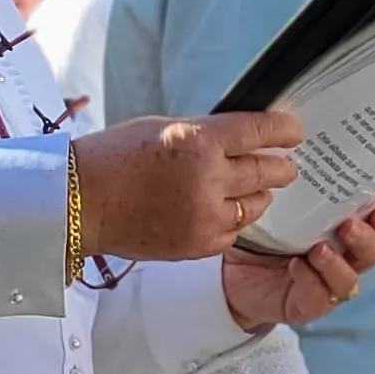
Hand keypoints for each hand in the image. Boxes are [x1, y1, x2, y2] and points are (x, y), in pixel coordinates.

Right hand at [73, 112, 303, 261]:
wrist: (79, 202)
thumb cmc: (115, 157)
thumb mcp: (164, 128)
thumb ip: (206, 135)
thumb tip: (244, 140)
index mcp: (199, 141)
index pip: (258, 133)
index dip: (283, 131)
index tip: (295, 132)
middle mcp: (208, 179)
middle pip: (267, 172)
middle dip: (280, 167)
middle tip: (284, 166)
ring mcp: (204, 217)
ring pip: (255, 206)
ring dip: (257, 195)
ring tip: (251, 188)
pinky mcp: (197, 245)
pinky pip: (232, 233)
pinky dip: (231, 222)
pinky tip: (220, 212)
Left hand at [223, 199, 374, 330]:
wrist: (229, 273)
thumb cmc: (261, 233)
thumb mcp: (279, 205)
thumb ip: (295, 185)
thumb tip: (295, 146)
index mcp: (343, 227)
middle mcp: (342, 256)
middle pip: (372, 251)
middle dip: (367, 238)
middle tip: (349, 225)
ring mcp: (327, 284)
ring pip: (350, 278)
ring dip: (338, 263)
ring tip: (319, 248)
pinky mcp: (308, 305)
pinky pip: (319, 297)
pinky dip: (311, 281)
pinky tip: (296, 267)